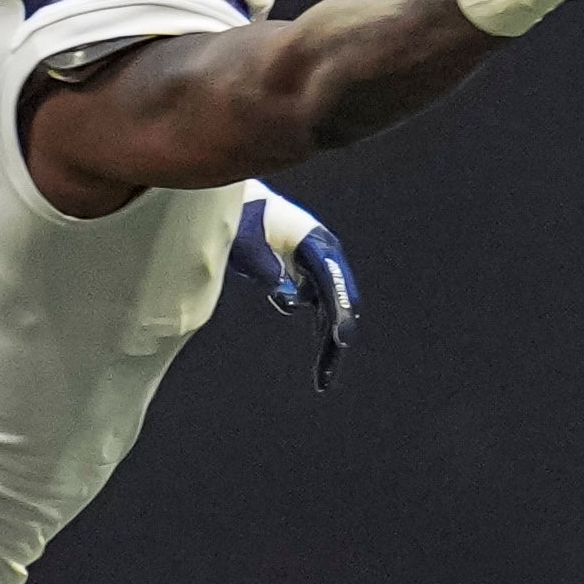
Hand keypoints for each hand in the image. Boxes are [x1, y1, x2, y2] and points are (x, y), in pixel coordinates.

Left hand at [231, 185, 360, 389]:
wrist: (241, 204)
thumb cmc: (242, 218)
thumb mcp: (246, 242)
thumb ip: (265, 267)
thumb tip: (286, 297)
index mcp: (314, 241)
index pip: (331, 279)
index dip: (339, 310)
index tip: (342, 340)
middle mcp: (325, 255)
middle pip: (338, 302)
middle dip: (335, 339)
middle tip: (325, 375)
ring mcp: (319, 268)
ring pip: (332, 311)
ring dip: (328, 344)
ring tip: (321, 379)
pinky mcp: (309, 278)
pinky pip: (321, 311)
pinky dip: (320, 334)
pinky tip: (319, 366)